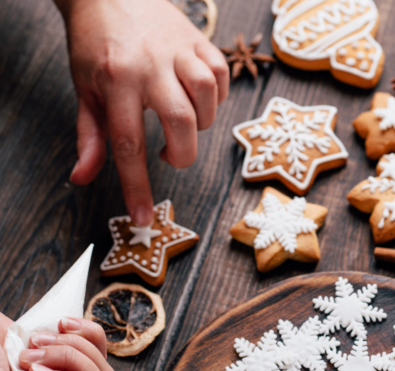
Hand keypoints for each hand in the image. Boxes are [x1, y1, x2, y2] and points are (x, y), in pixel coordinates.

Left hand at [56, 0, 229, 224]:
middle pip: (181, 122)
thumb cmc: (96, 46)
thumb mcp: (84, 91)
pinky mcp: (199, 39)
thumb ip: (90, 136)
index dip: (137, 185)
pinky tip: (200, 98)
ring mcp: (178, 50)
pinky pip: (221, 75)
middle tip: (169, 156)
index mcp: (115, 81)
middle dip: (182, 154)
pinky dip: (217, 96)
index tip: (143, 218)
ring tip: (185, 122)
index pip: (128, 144)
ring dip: (202, 121)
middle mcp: (150, 65)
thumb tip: (84, 178)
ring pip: (207, 96)